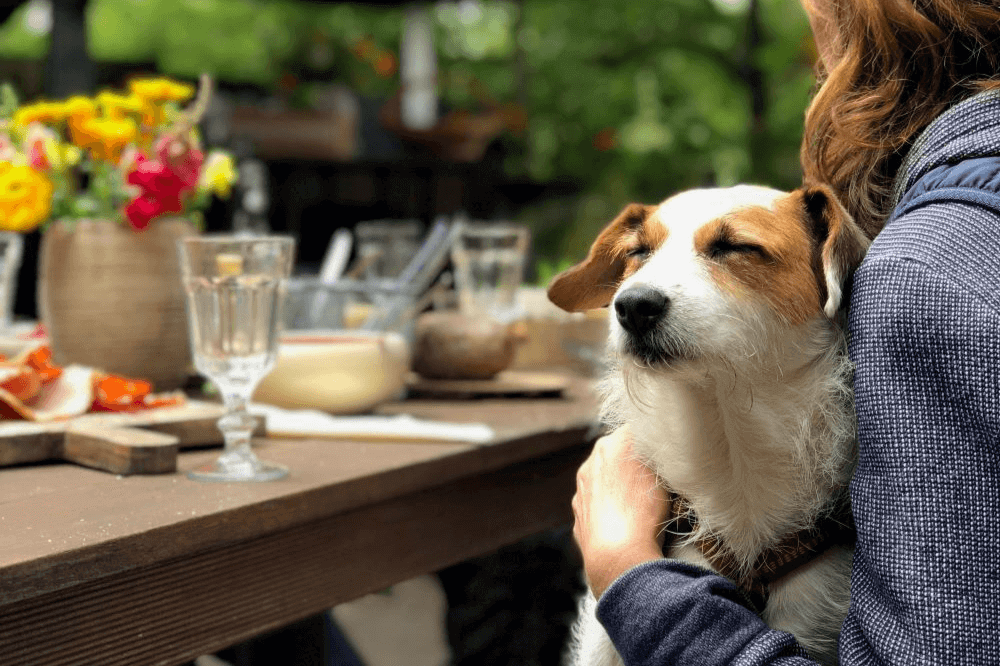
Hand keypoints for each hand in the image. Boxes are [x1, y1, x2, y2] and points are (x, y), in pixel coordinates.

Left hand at [573, 427, 670, 596]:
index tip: (667, 457)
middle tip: (658, 483)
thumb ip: (656, 453)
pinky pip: (599, 507)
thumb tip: (659, 445)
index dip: (655, 442)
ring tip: (643, 508)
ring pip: (606, 482)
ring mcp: (581, 491)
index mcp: (610, 445)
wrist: (617, 555)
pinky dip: (611, 511)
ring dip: (621, 489)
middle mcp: (590, 463)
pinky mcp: (579, 516)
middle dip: (636, 465)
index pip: (636, 430)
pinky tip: (626, 524)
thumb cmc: (645, 511)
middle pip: (618, 456)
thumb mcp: (662, 472)